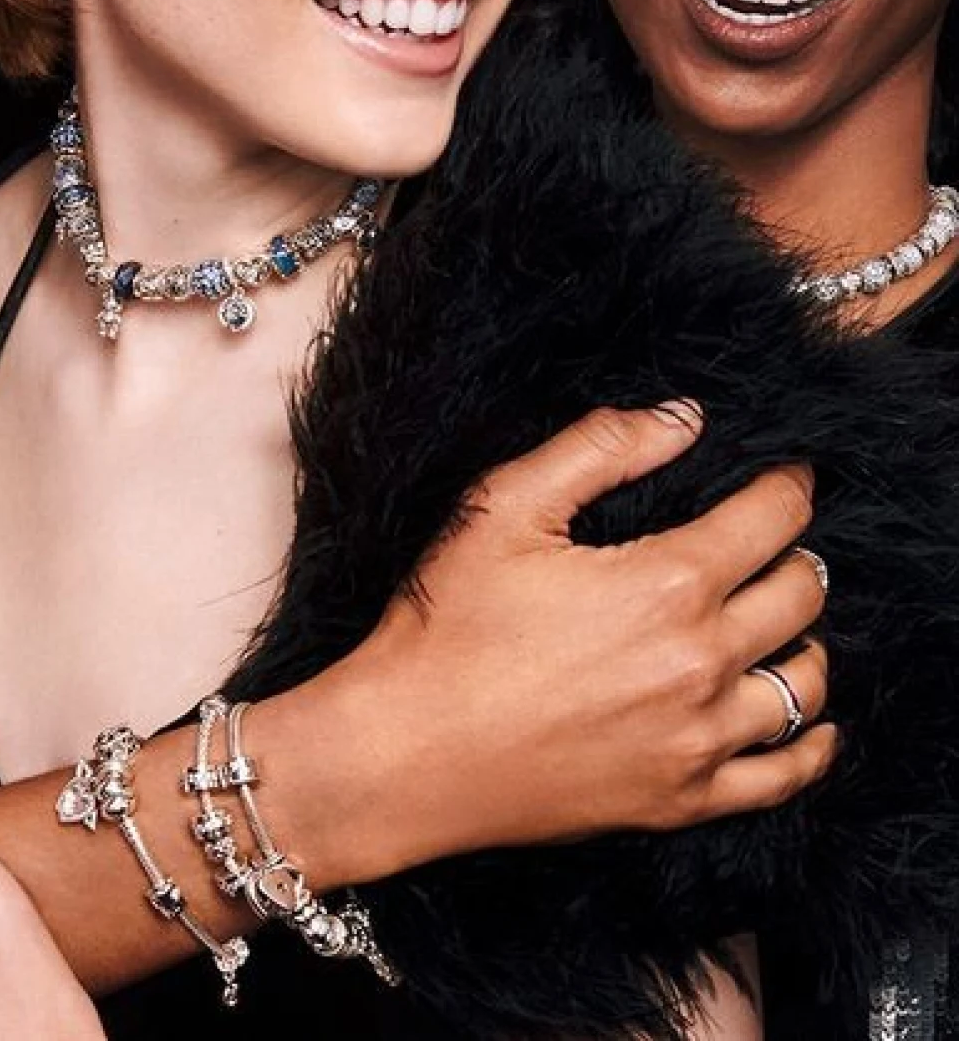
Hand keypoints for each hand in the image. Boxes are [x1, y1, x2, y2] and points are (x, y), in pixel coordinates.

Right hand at [302, 402, 833, 880]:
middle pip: (802, 595)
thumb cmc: (446, 624)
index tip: (784, 472)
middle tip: (769, 536)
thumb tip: (683, 418)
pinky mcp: (682, 800)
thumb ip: (599, 448)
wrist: (407, 753)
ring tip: (774, 617)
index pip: (773, 519)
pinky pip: (786, 774)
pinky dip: (812, 742)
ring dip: (803, 638)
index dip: (787, 484)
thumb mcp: (502, 507)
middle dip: (795, 552)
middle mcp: (702, 664)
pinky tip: (805, 720)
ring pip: (805, 683)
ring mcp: (699, 740)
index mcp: (667, 584)